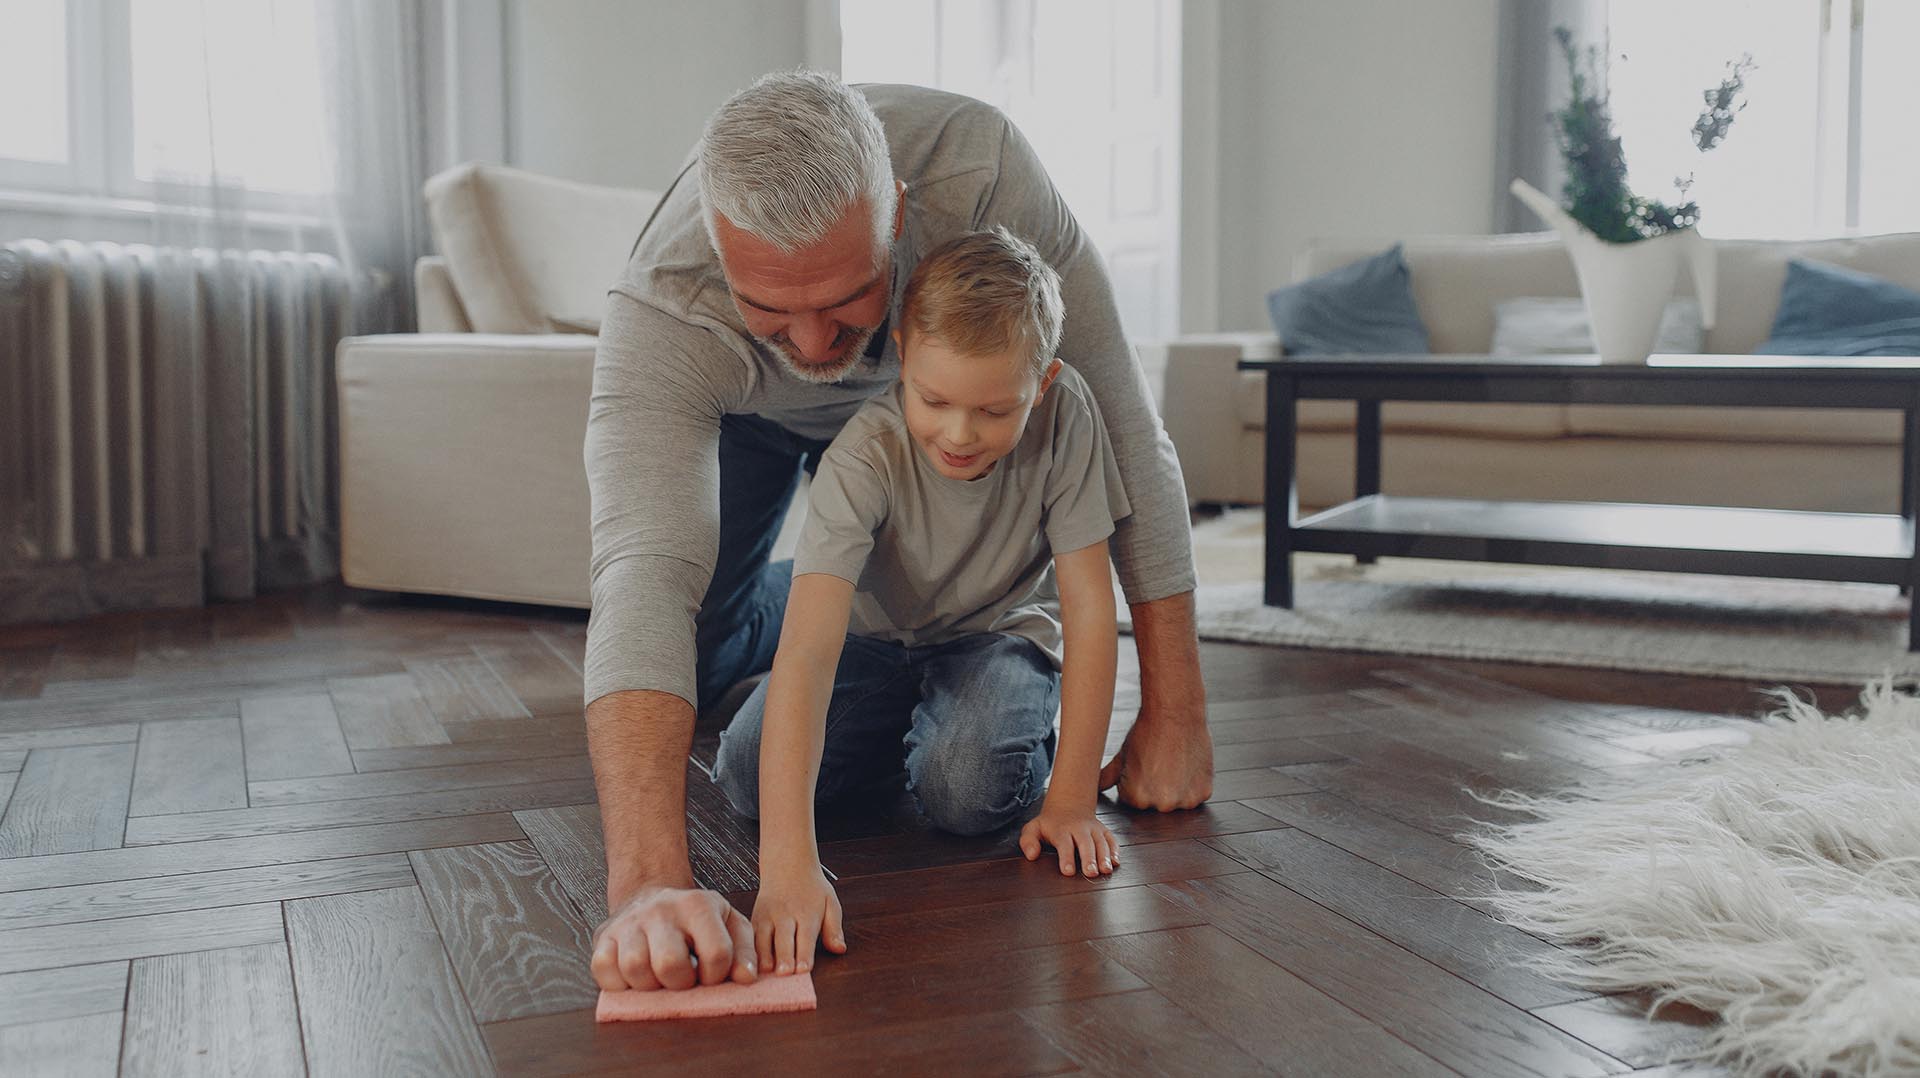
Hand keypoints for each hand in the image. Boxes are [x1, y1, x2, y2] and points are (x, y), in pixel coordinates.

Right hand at [589, 881, 757, 990]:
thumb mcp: (729, 923)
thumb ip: (744, 950)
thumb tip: (746, 978)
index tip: (709, 975)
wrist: (652, 896)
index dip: (716, 976)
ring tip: (658, 978)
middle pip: (670, 964)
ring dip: (648, 986)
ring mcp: (629, 922)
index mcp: (698, 905)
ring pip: (635, 968)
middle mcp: (661, 910)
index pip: (716, 954)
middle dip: (680, 983)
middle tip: (682, 979)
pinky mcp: (603, 936)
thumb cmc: (695, 920)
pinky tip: (634, 977)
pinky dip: (618, 982)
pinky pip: (603, 969)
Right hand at [752, 863, 846, 975]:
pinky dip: (749, 949)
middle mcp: (785, 915)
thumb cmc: (811, 888)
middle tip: (784, 973)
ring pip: (763, 938)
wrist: (788, 865)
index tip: (803, 969)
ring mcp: (767, 917)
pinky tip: (749, 963)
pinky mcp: (754, 919)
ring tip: (765, 971)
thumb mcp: (830, 903)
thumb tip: (839, 949)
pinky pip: (750, 936)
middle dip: (784, 957)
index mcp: (806, 913)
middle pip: (784, 939)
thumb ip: (834, 929)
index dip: (804, 954)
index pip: (806, 937)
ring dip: (764, 955)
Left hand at [1019, 801, 1119, 877]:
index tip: (1068, 871)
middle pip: (1085, 843)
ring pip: (1101, 842)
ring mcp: (1093, 829)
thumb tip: (1031, 856)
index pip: (1064, 843)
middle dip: (1089, 858)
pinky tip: (1116, 862)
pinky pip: (1111, 839)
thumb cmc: (1049, 824)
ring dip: (1105, 856)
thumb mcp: (1033, 829)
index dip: (1066, 857)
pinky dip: (1115, 850)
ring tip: (1106, 870)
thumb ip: (1028, 841)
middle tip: (1091, 873)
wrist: (1068, 805)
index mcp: (1061, 829)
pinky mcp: (1104, 831)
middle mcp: (1079, 828)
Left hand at [1098, 703, 1214, 810]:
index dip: (1136, 782)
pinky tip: (1186, 764)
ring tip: (1172, 763)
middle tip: (1159, 762)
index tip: (1143, 765)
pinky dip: (1193, 784)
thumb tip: (1092, 788)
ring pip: (1177, 801)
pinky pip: (1195, 795)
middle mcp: (1161, 804)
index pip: (1133, 800)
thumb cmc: (1145, 733)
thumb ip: (1106, 778)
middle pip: (1155, 803)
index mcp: (1136, 798)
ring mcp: (1184, 801)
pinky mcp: (1204, 793)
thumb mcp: (1121, 757)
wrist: (1175, 712)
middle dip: (1156, 787)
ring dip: (1175, 788)